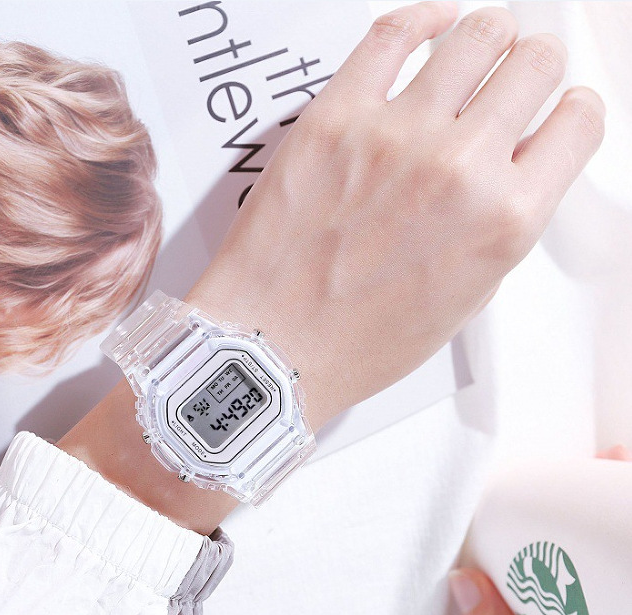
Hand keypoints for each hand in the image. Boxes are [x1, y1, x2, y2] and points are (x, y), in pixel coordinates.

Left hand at [187, 1, 604, 430]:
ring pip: (475, 35)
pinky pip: (393, 32)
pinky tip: (433, 24)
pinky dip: (424, 19)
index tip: (556, 112)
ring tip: (476, 51)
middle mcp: (460, 168)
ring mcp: (396, 135)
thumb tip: (507, 173)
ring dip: (488, 38)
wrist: (274, 346)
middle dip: (532, 69)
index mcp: (504, 221)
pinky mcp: (335, 117)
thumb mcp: (462, 299)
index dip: (571, 113)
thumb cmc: (357, 341)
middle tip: (514, 79)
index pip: (577, 124)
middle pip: (534, 65)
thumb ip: (496, 227)